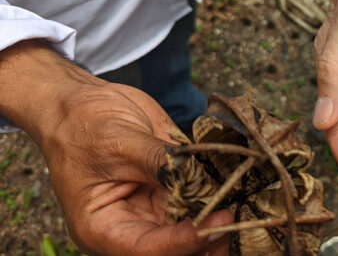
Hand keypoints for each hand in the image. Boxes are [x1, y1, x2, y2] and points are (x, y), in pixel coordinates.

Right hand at [0, 42, 232, 255]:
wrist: (84, 104)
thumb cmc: (84, 126)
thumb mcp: (118, 141)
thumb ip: (157, 161)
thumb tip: (194, 174)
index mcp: (102, 227)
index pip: (147, 249)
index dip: (184, 242)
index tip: (217, 222)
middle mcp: (131, 227)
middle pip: (175, 249)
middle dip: (208, 237)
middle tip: (239, 217)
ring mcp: (154, 212)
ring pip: (193, 231)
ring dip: (218, 221)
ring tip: (246, 205)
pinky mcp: (173, 193)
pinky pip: (200, 202)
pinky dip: (220, 197)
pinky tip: (240, 186)